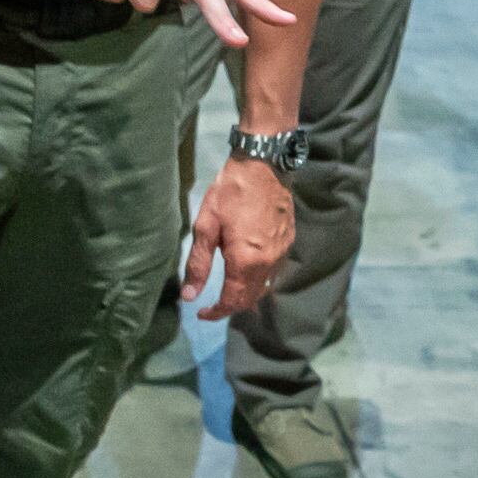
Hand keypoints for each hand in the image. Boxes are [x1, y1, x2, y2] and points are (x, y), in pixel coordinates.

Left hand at [180, 154, 299, 320]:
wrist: (263, 165)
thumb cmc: (230, 192)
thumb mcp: (206, 226)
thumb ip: (198, 264)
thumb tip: (190, 296)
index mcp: (246, 261)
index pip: (232, 301)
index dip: (216, 312)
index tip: (201, 312)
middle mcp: (268, 263)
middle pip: (250, 298)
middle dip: (230, 306)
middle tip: (212, 304)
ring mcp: (281, 253)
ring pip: (264, 287)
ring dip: (246, 294)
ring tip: (228, 289)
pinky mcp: (288, 242)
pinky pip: (274, 272)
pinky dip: (259, 280)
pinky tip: (247, 270)